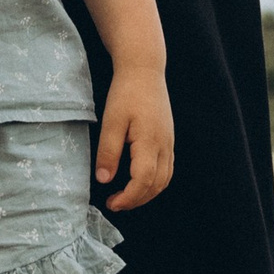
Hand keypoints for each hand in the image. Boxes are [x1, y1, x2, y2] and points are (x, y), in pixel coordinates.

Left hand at [94, 66, 172, 212]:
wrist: (145, 69)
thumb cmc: (126, 92)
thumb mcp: (111, 120)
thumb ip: (108, 151)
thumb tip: (103, 180)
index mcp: (150, 142)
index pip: (143, 181)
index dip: (128, 198)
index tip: (111, 203)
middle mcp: (164, 146)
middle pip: (156, 185)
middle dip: (136, 200)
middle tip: (114, 203)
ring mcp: (169, 142)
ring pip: (164, 179)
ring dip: (147, 193)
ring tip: (126, 196)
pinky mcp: (169, 139)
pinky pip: (167, 169)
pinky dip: (155, 182)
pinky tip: (139, 181)